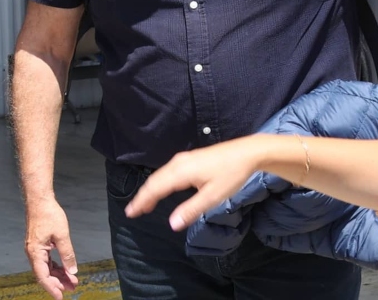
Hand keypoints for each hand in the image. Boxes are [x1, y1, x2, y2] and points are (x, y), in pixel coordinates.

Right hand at [24, 199, 77, 299]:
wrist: (39, 199)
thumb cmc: (48, 214)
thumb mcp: (62, 235)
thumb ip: (67, 254)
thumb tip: (72, 270)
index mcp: (35, 252)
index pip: (43, 276)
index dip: (52, 288)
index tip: (61, 297)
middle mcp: (32, 253)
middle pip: (45, 274)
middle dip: (58, 282)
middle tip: (73, 287)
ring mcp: (35, 249)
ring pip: (46, 268)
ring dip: (58, 275)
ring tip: (72, 280)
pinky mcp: (38, 245)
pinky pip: (46, 261)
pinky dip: (56, 266)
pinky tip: (64, 269)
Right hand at [124, 138, 263, 230]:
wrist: (247, 153)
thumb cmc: (231, 175)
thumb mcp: (213, 196)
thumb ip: (191, 210)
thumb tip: (172, 224)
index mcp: (181, 172)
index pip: (155, 188)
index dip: (141, 201)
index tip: (130, 213)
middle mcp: (177, 163)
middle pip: (154, 181)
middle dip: (142, 196)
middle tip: (133, 211)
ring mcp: (182, 159)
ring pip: (159, 176)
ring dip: (150, 190)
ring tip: (144, 204)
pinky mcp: (188, 159)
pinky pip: (166, 172)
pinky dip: (159, 183)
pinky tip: (161, 190)